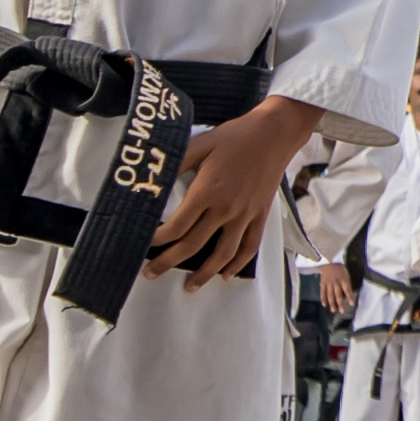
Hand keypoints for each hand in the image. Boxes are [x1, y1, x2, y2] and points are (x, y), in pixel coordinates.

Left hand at [146, 95, 316, 282]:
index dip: (158, 239)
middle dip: (168, 262)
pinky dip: (238, 264)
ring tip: (189, 286)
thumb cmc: (235, 137)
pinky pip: (249, 247)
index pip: (176, 226)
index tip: (146, 243)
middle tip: (151, 273)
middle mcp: (225, 209)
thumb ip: (177, 163)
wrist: (274, 134)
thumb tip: (155, 181)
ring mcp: (244, 215)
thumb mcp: (200, 144)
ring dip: (204, 274)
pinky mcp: (259, 216)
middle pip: (192, 245)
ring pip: (221, 255)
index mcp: (206, 192)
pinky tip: (226, 274)